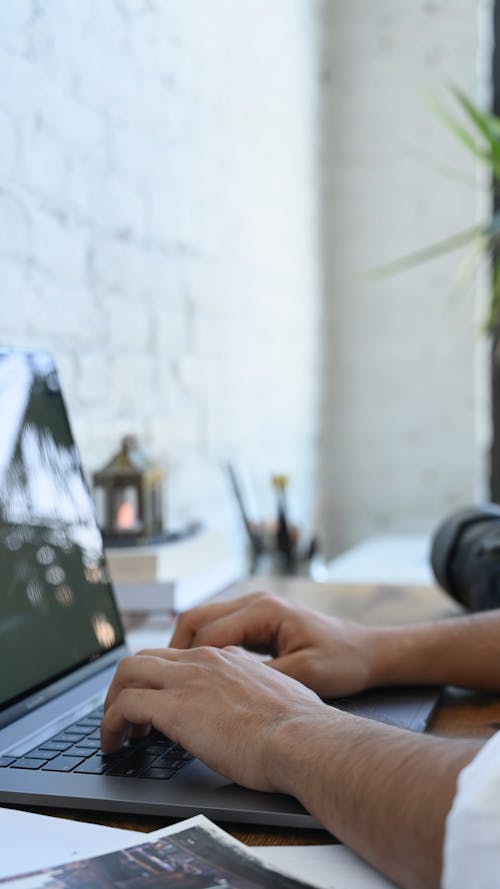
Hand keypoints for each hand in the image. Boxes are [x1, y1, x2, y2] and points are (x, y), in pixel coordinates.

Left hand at [101, 645, 321, 791]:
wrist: (303, 739)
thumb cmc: (301, 727)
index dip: (160, 678)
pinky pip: (124, 706)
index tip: (157, 701)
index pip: (179, 655)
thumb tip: (259, 699)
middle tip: (126, 716)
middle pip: (145, 657)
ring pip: (128, 673)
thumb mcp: (279, 692)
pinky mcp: (174, 708)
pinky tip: (114, 745)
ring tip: (115, 732)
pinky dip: (110, 724)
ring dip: (113, 702)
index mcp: (227, 658)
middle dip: (127, 685)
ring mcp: (187, 680)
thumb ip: (259, 686)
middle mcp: (203, 661)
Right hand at [170, 592, 377, 697]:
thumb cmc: (343, 661)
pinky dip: (201, 652)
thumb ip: (262, 679)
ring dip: (184, 651)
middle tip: (158, 686)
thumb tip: (222, 692)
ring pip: (201, 624)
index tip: (168, 690)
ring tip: (172, 684)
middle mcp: (254, 604)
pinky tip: (198, 678)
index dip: (184, 663)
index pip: (207, 633)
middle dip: (172, 652)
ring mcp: (254, 610)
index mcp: (263, 611)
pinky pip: (217, 632)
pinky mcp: (257, 622)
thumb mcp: (304, 675)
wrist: (368, 651)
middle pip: (195, 620)